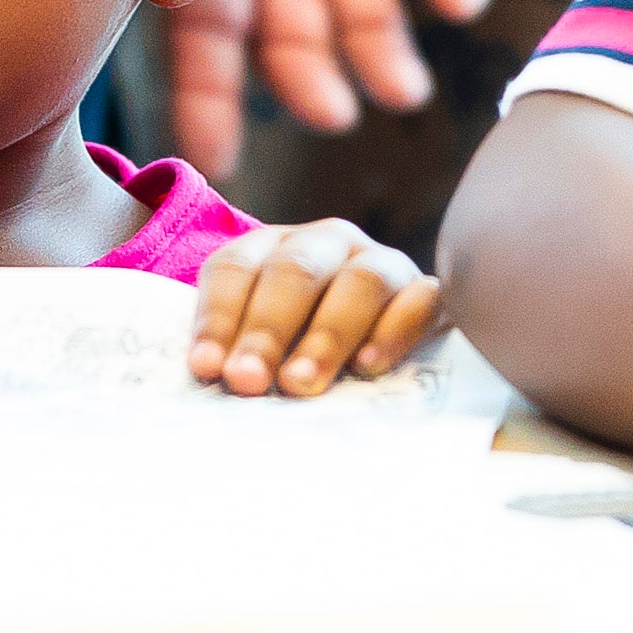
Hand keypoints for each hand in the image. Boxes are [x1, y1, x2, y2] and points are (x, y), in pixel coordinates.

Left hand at [186, 219, 442, 397]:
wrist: (369, 338)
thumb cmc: (294, 351)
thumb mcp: (257, 341)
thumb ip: (236, 355)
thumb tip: (215, 388)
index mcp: (271, 247)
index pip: (235, 269)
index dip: (218, 318)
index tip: (207, 369)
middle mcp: (327, 243)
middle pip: (295, 272)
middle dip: (267, 330)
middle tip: (248, 381)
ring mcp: (381, 264)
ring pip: (358, 282)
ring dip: (326, 335)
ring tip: (300, 383)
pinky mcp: (425, 293)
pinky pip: (420, 300)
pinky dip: (394, 330)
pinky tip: (369, 366)